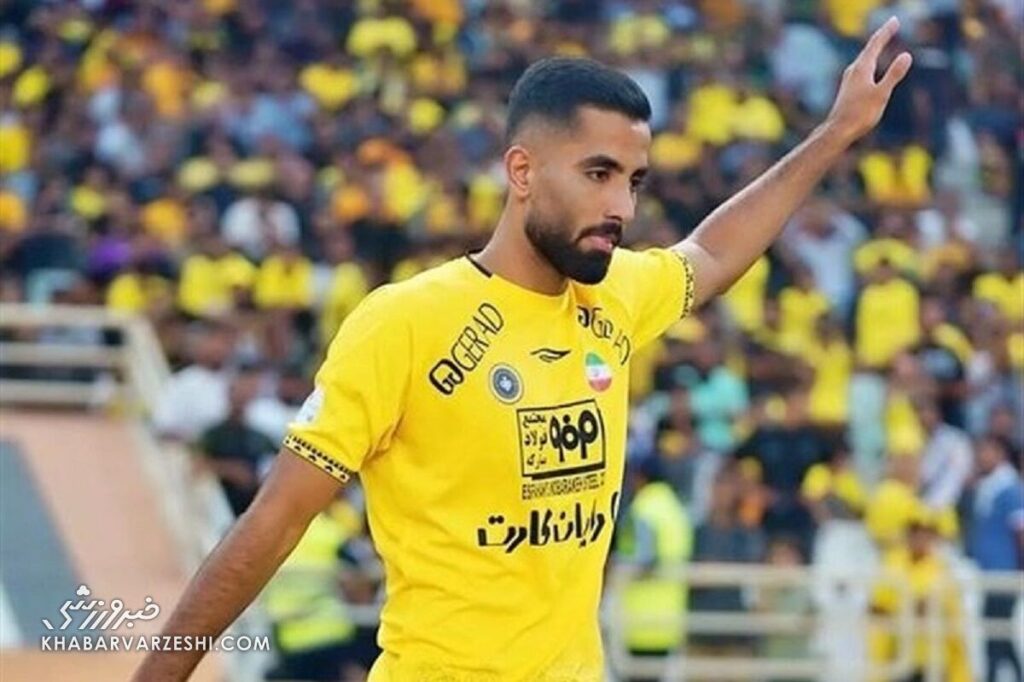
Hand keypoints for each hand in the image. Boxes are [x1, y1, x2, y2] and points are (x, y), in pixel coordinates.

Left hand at [825, 17, 912, 143]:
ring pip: (864, 58)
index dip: (886, 31)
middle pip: (869, 48)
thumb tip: (906, 55)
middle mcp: (853, 70)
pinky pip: (861, 68)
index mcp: (862, 68)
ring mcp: (849, 79)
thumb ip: (894, 74)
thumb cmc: (860, 114)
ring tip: (881, 40)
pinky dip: (869, 60)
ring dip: (874, 47)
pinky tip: (867, 66)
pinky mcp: (848, 88)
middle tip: (892, 25)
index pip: (875, 44)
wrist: (838, 130)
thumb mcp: (881, 94)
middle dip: (882, 36)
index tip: (895, 20)